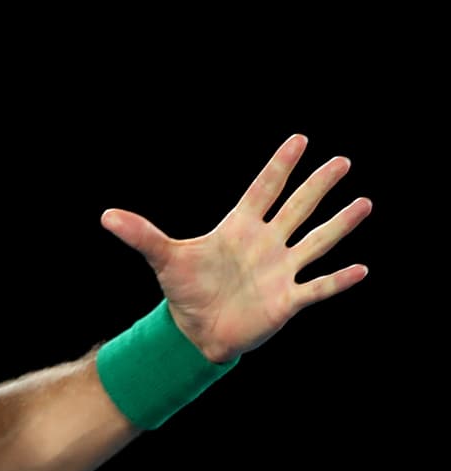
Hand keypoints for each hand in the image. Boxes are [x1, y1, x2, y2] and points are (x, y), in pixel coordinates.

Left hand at [100, 134, 371, 362]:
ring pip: (316, 242)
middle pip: (297, 207)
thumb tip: (106, 216)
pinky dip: (338, 279)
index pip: (263, 189)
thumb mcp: (163, 258)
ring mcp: (280, 270)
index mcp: (239, 227)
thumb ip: (140, 235)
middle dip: (318, 185)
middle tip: (342, 160)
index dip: (280, 165)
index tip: (300, 139)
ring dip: (339, 224)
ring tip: (364, 203)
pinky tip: (361, 268)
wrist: (196, 331)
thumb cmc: (184, 290)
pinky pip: (319, 287)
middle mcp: (266, 243)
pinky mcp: (287, 300)